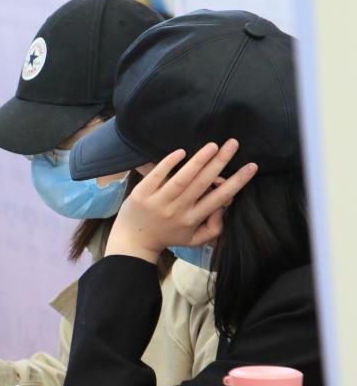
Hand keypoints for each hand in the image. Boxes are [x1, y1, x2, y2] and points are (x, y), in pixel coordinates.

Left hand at [105, 139, 257, 262]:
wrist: (133, 241)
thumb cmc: (167, 237)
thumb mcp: (194, 240)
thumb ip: (214, 228)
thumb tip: (225, 207)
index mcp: (192, 219)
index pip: (219, 198)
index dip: (237, 182)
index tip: (252, 166)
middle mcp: (177, 210)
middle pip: (203, 183)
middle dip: (220, 162)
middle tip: (233, 144)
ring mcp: (158, 202)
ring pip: (182, 179)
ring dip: (199, 160)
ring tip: (213, 145)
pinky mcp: (141, 194)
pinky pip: (157, 176)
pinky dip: (169, 163)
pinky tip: (182, 152)